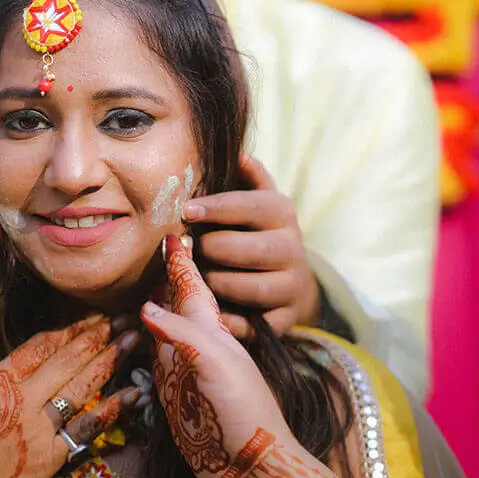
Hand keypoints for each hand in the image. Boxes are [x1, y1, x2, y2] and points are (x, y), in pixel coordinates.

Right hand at [0, 315, 139, 477]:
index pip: (42, 345)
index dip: (70, 326)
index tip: (94, 312)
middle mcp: (23, 402)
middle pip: (70, 361)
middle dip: (100, 336)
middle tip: (126, 316)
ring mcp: (39, 433)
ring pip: (84, 389)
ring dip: (111, 362)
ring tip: (134, 340)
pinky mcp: (48, 462)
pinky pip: (86, 431)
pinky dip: (111, 411)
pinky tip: (132, 394)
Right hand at [144, 237, 355, 477]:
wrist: (250, 463)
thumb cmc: (244, 409)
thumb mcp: (218, 364)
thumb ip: (182, 334)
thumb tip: (145, 307)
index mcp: (210, 329)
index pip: (192, 285)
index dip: (180, 260)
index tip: (170, 231)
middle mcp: (194, 343)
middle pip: (173, 302)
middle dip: (161, 275)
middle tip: (146, 249)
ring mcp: (182, 367)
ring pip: (160, 327)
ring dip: (148, 305)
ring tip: (134, 281)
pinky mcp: (171, 393)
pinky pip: (150, 358)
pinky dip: (140, 340)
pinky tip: (130, 330)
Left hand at [182, 155, 320, 337]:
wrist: (288, 278)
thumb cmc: (255, 230)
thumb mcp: (256, 199)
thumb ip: (248, 177)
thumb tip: (238, 153)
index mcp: (282, 213)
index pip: (251, 206)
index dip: (216, 208)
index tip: (186, 211)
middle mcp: (293, 249)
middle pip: (246, 250)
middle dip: (210, 251)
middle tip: (188, 250)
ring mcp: (291, 286)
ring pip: (247, 288)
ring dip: (214, 283)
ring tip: (196, 276)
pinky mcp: (284, 319)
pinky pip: (251, 324)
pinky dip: (225, 319)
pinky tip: (205, 310)